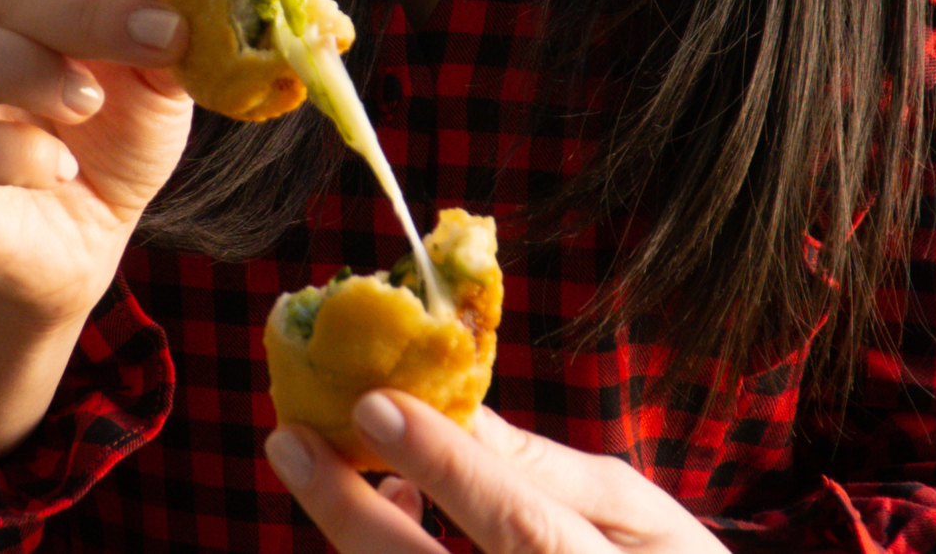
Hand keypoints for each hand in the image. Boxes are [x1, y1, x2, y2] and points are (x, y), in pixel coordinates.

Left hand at [267, 392, 730, 553]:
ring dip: (355, 532)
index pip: (515, 522)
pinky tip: (391, 512)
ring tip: (329, 466)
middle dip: (347, 510)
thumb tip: (463, 411)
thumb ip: (552, 473)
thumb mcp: (645, 523)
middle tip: (289, 439)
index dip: (444, 463)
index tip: (373, 403)